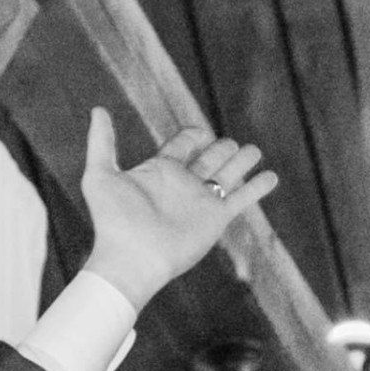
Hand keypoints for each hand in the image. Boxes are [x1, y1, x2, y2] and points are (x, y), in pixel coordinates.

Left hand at [78, 112, 277, 311]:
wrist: (131, 260)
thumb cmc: (112, 222)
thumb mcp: (100, 176)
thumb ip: (101, 142)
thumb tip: (97, 110)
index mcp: (160, 170)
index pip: (183, 145)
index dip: (192, 136)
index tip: (199, 134)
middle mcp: (183, 184)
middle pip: (210, 158)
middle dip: (222, 149)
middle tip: (231, 145)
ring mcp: (201, 202)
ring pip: (228, 174)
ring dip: (242, 160)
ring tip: (254, 150)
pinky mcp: (216, 219)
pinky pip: (242, 198)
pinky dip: (258, 187)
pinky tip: (271, 177)